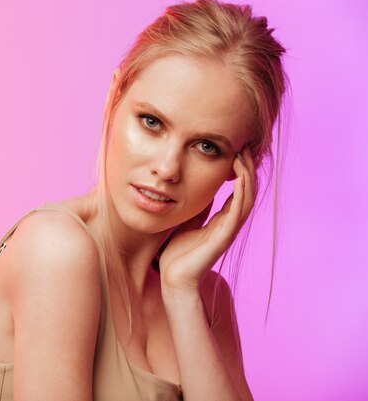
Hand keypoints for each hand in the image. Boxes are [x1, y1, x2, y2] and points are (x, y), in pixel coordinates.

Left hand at [158, 148, 256, 291]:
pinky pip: (237, 211)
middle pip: (248, 189)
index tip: (237, 148)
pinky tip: (239, 177)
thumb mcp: (188, 222)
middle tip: (245, 144)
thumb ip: (198, 208)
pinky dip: (241, 192)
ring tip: (244, 154)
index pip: (238, 189)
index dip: (240, 169)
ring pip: (247, 197)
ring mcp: (228, 229)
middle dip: (248, 166)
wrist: (174, 279)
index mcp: (222, 219)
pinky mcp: (223, 236)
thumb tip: (199, 188)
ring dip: (248, 174)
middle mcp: (229, 222)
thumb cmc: (178, 253)